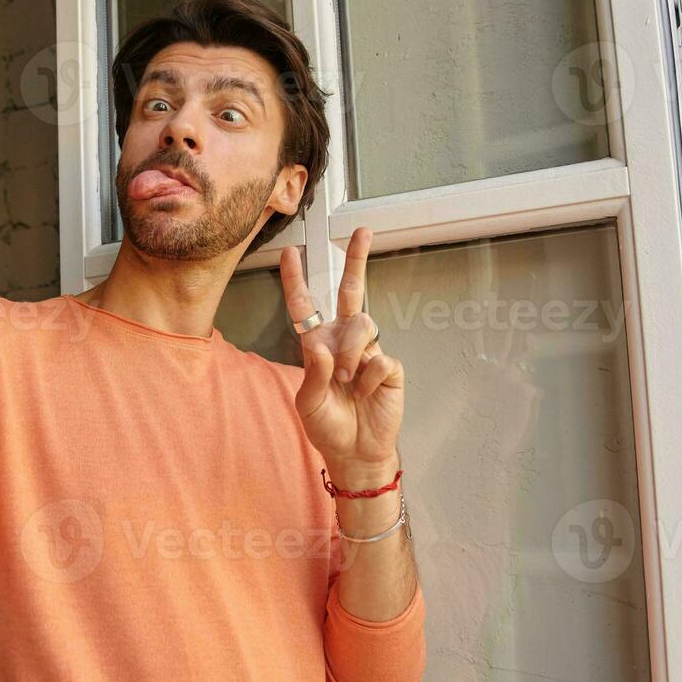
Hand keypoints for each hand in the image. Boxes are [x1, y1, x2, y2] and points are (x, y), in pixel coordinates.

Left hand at [279, 227, 403, 476]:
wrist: (356, 451)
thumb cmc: (328, 425)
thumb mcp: (308, 402)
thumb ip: (312, 372)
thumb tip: (319, 343)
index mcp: (318, 345)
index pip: (306, 307)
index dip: (297, 280)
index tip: (292, 252)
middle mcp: (343, 341)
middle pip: (352, 293)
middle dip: (357, 260)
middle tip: (362, 231)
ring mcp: (368, 352)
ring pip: (363, 326)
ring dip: (352, 354)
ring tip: (348, 381)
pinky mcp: (390, 368)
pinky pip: (380, 360)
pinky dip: (369, 379)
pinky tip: (367, 393)